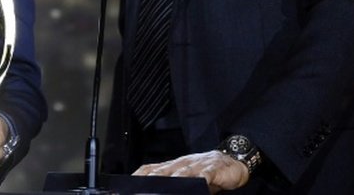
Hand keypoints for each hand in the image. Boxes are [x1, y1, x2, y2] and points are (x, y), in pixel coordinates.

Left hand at [134, 150, 248, 191]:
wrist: (230, 161)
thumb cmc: (204, 172)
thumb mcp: (184, 180)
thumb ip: (171, 187)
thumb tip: (153, 192)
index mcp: (171, 168)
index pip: (148, 171)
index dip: (135, 179)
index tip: (123, 189)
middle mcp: (180, 165)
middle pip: (161, 173)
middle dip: (149, 183)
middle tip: (139, 192)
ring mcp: (196, 165)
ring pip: (181, 173)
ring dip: (172, 181)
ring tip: (165, 189)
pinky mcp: (212, 169)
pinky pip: (205, 174)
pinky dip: (200, 179)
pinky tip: (198, 185)